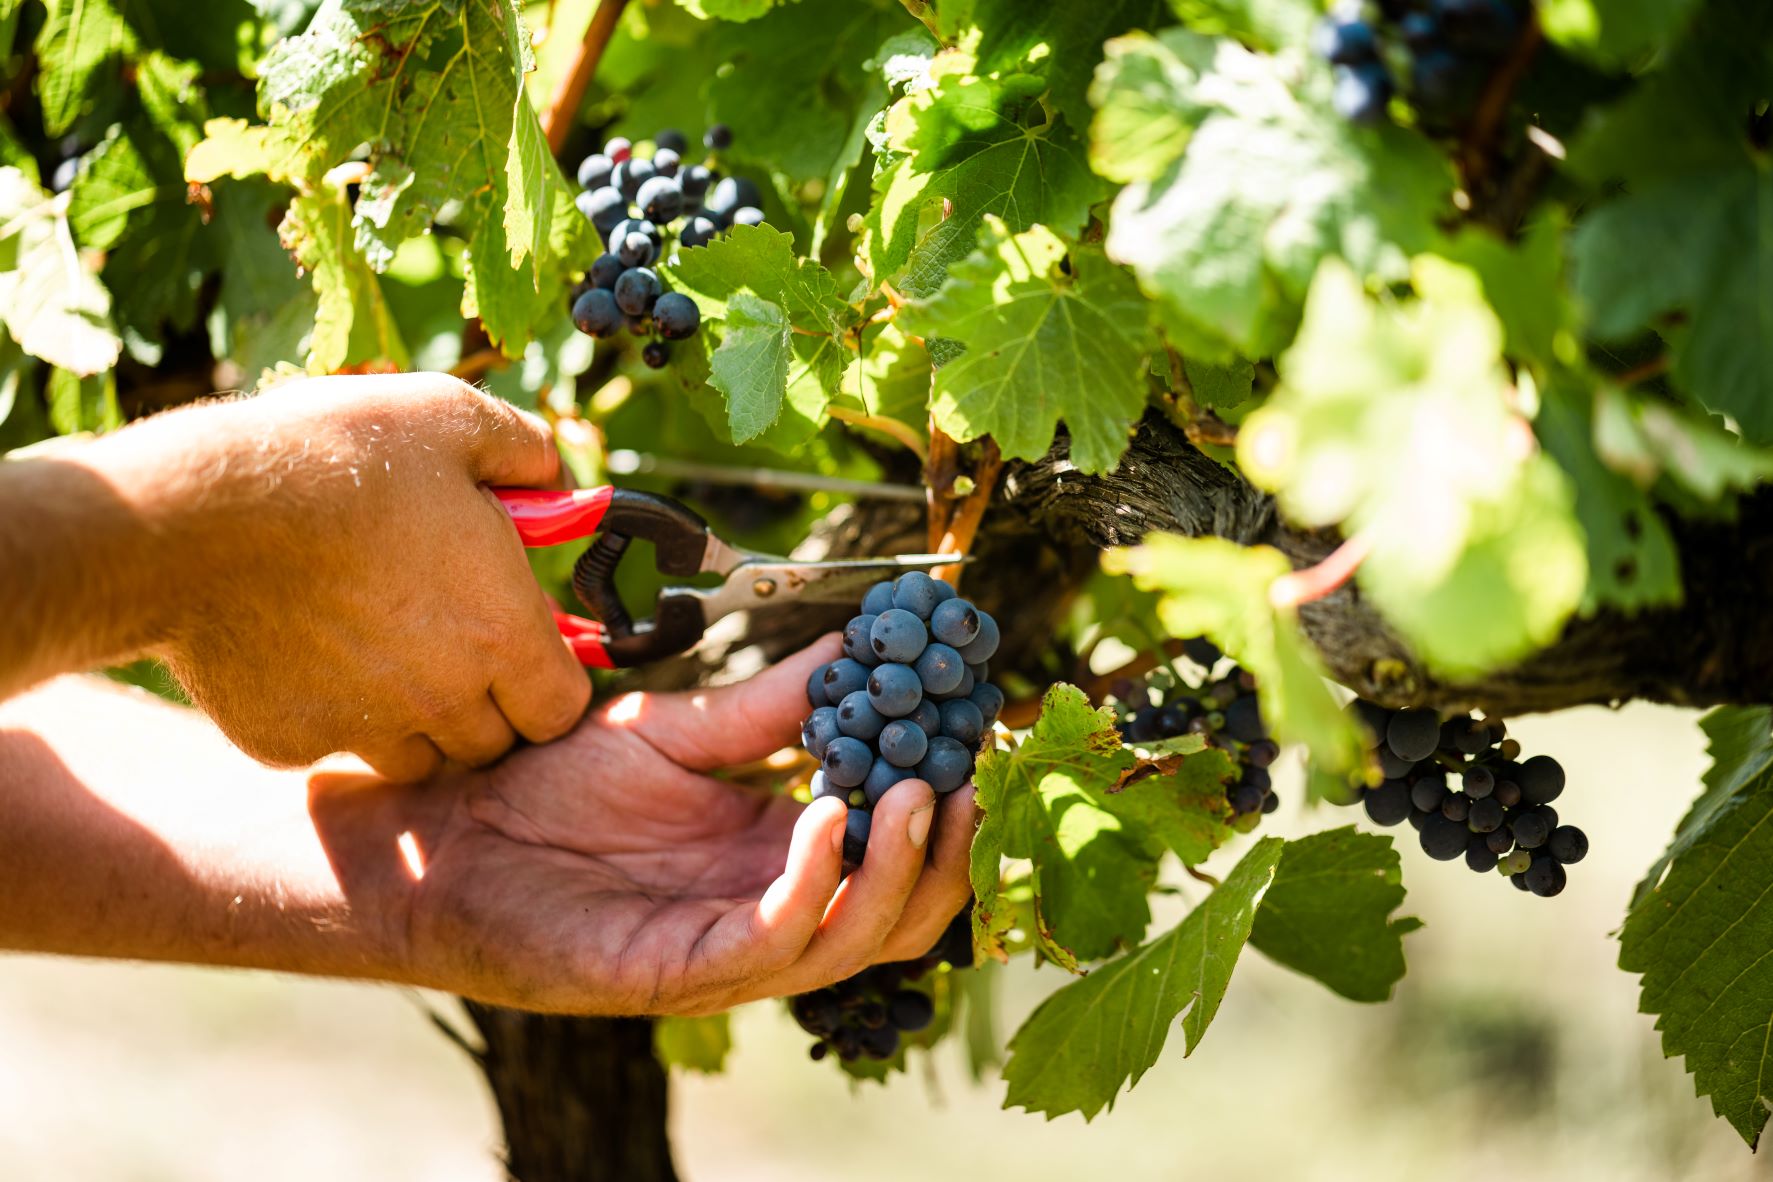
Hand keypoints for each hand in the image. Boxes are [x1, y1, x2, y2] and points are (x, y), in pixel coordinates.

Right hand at [101, 372, 589, 778]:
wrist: (192, 514)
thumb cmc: (333, 458)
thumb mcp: (451, 417)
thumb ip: (526, 454)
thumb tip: (564, 485)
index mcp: (502, 634)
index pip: (562, 709)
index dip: (549, 679)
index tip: (523, 644)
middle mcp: (444, 700)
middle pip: (493, 742)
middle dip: (486, 701)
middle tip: (451, 640)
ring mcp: (365, 728)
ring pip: (416, 756)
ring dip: (414, 718)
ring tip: (381, 646)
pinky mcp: (289, 741)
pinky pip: (330, 743)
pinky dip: (330, 712)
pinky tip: (305, 650)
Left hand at [331, 639, 977, 1013]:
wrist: (448, 831)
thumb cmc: (552, 784)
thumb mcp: (681, 727)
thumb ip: (770, 703)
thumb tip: (858, 644)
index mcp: (780, 851)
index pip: (893, 846)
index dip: (944, 800)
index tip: (977, 732)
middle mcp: (771, 907)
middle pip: (901, 909)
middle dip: (947, 850)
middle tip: (967, 777)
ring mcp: (732, 947)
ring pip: (856, 937)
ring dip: (899, 868)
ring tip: (913, 788)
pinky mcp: (682, 972)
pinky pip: (776, 941)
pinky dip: (815, 882)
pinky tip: (827, 816)